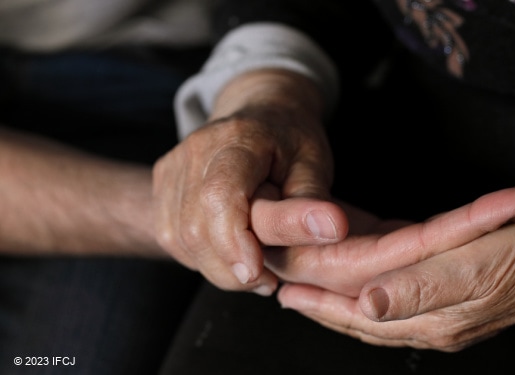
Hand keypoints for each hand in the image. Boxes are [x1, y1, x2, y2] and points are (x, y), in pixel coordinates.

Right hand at [153, 69, 340, 292]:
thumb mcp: (314, 165)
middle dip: (232, 268)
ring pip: (181, 240)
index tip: (259, 274)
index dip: (233, 241)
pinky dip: (204, 259)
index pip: (219, 195)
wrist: (261, 114)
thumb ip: (313, 201)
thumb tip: (333, 229)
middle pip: (195, 227)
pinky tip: (232, 252)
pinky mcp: (160, 188)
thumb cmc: (292, 142)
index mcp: (237, 138)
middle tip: (269, 281)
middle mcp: (194, 150)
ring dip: (219, 268)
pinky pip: (173, 240)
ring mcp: (171, 169)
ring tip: (256, 265)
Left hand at [275, 193, 514, 351]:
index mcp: (433, 318)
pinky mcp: (458, 285)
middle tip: (283, 290)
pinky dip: (376, 282)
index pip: (360, 315)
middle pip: (364, 315)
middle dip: (323, 304)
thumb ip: (420, 289)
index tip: (283, 292)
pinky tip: (362, 272)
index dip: (321, 303)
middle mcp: (435, 319)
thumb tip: (365, 306)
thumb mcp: (476, 266)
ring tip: (309, 289)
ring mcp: (447, 305)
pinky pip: (405, 289)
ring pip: (380, 305)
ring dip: (342, 298)